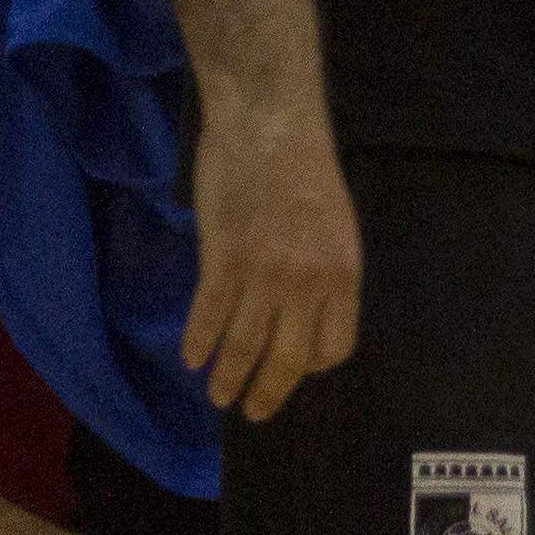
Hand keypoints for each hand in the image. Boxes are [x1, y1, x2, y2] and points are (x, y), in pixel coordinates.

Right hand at [185, 110, 360, 422]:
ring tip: (218, 395)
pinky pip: (210, 316)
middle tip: (253, 411)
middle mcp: (307, 283)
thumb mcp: (335, 224)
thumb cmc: (304, 167)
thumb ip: (324, 270)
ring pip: (244, 346)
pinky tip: (192, 357)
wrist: (270, 123)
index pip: (333, 346)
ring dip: (228, 378)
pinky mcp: (224, 260)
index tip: (293, 369)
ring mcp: (264, 274)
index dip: (311, 366)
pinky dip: (198, 341)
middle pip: (288, 360)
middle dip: (268, 392)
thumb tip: (304, 311)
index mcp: (343, 274)